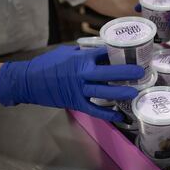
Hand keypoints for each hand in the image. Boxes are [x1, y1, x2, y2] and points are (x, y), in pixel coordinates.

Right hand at [0, 46, 143, 121]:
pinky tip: (119, 116)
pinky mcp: (75, 102)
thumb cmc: (46, 64)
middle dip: (126, 72)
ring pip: (103, 91)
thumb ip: (83, 53)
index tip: (133, 54)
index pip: (103, 54)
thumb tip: (100, 53)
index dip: (119, 54)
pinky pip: (94, 109)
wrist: (28, 81)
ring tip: (134, 93)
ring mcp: (79, 90)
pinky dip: (107, 114)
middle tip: (141, 73)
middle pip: (108, 73)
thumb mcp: (65, 53)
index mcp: (80, 59)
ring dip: (120, 92)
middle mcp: (82, 74)